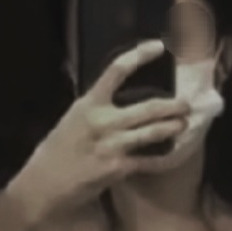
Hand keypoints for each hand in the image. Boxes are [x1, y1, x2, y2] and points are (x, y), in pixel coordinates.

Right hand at [20, 40, 189, 224]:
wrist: (45, 182)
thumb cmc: (59, 150)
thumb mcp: (73, 118)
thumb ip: (96, 107)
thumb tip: (117, 96)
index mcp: (89, 103)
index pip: (117, 70)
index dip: (140, 55)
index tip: (158, 47)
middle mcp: (102, 120)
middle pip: (148, 106)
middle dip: (172, 105)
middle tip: (185, 104)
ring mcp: (112, 145)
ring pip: (153, 132)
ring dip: (173, 127)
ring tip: (183, 124)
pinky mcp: (118, 168)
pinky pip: (148, 160)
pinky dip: (163, 157)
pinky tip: (172, 154)